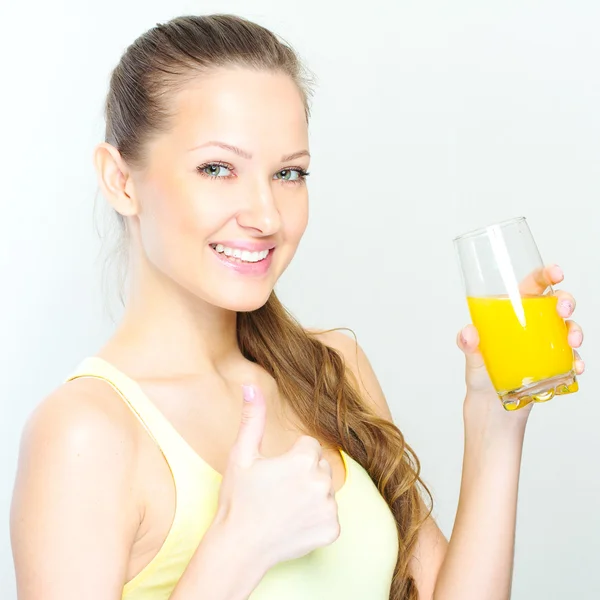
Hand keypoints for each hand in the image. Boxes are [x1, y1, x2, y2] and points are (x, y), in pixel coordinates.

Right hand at [213, 384, 339, 570]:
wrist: (238, 547)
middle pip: (320, 466)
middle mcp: (323, 482)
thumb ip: (252, 418)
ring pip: (325, 490)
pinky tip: (294, 523)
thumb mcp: (242, 455)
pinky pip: (330, 515)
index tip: (274, 473)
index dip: (290, 457)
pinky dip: (316, 519)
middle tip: (278, 491)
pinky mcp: (332, 530)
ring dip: (311, 495)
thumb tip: (250, 385)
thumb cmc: (238, 499)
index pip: (310, 446)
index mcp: (304, 459)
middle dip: (304, 474)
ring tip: (284, 507)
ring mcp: (330, 508)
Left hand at [457, 264, 584, 425]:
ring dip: (575, 330)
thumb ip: (467, 344)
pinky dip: (577, 361)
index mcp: (512, 314)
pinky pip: (572, 359)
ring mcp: (546, 345)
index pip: (531, 287)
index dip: (545, 275)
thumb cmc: (481, 375)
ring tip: (573, 341)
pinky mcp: (555, 365)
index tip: (555, 272)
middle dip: (565, 300)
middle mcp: (532, 326)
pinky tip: (575, 367)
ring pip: (569, 328)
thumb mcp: (471, 358)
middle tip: (562, 309)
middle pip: (556, 303)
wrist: (492, 408)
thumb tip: (468, 333)